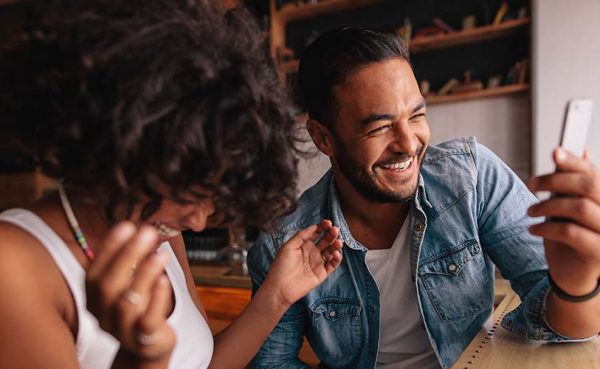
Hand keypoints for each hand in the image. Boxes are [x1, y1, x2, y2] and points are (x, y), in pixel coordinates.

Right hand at [85, 222, 174, 361]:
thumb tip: (140, 228)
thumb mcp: (128, 284)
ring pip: (127, 302)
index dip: (109, 248)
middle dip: (127, 255)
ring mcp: (121, 330)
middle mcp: (102, 314)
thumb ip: (129, 262)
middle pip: (108, 284)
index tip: (127, 225)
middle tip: (147, 232)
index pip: (94, 271)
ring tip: (161, 254)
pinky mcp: (143, 341)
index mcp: (93, 298)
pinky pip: (147, 321)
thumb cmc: (138, 307)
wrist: (146, 347)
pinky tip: (165, 280)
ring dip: (144, 274)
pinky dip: (156, 299)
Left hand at [263, 219, 342, 306]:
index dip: (323, 227)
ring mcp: (318, 262)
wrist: (280, 287)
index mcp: (304, 245)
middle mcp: (312, 252)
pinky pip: (332, 264)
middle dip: (331, 234)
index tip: (328, 222)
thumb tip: (314, 227)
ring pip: (331, 251)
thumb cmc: (281, 266)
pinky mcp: (322, 273)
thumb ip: (301, 236)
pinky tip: (336, 253)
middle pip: (326, 241)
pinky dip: (337, 259)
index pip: (316, 233)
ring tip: (338, 242)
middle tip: (335, 230)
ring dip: (336, 245)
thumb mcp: (289, 246)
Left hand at [527, 147, 599, 295]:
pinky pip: (571, 232)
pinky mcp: (599, 253)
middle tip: (531, 184)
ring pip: (580, 207)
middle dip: (555, 180)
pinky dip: (547, 227)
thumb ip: (571, 184)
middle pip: (589, 185)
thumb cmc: (570, 239)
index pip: (595, 174)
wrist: (571, 276)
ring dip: (547, 206)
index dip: (575, 161)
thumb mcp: (567, 207)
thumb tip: (572, 153)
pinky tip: (534, 229)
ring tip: (531, 211)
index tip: (555, 153)